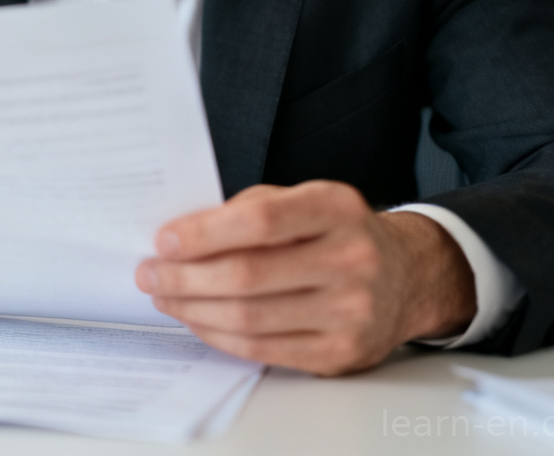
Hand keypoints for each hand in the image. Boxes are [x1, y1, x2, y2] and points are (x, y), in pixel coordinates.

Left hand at [135, 181, 476, 375]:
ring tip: (165, 296)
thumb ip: (248, 210)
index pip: (260, 221)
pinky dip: (219, 336)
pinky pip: (263, 350)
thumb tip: (181, 237)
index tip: (164, 240)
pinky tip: (197, 320)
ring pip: (250, 318)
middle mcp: (350, 259)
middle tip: (149, 273)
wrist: (404, 275)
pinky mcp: (341, 353)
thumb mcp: (302, 199)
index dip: (204, 233)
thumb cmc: (335, 231)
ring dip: (193, 310)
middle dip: (185, 277)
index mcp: (336, 207)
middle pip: (248, 276)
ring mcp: (350, 311)